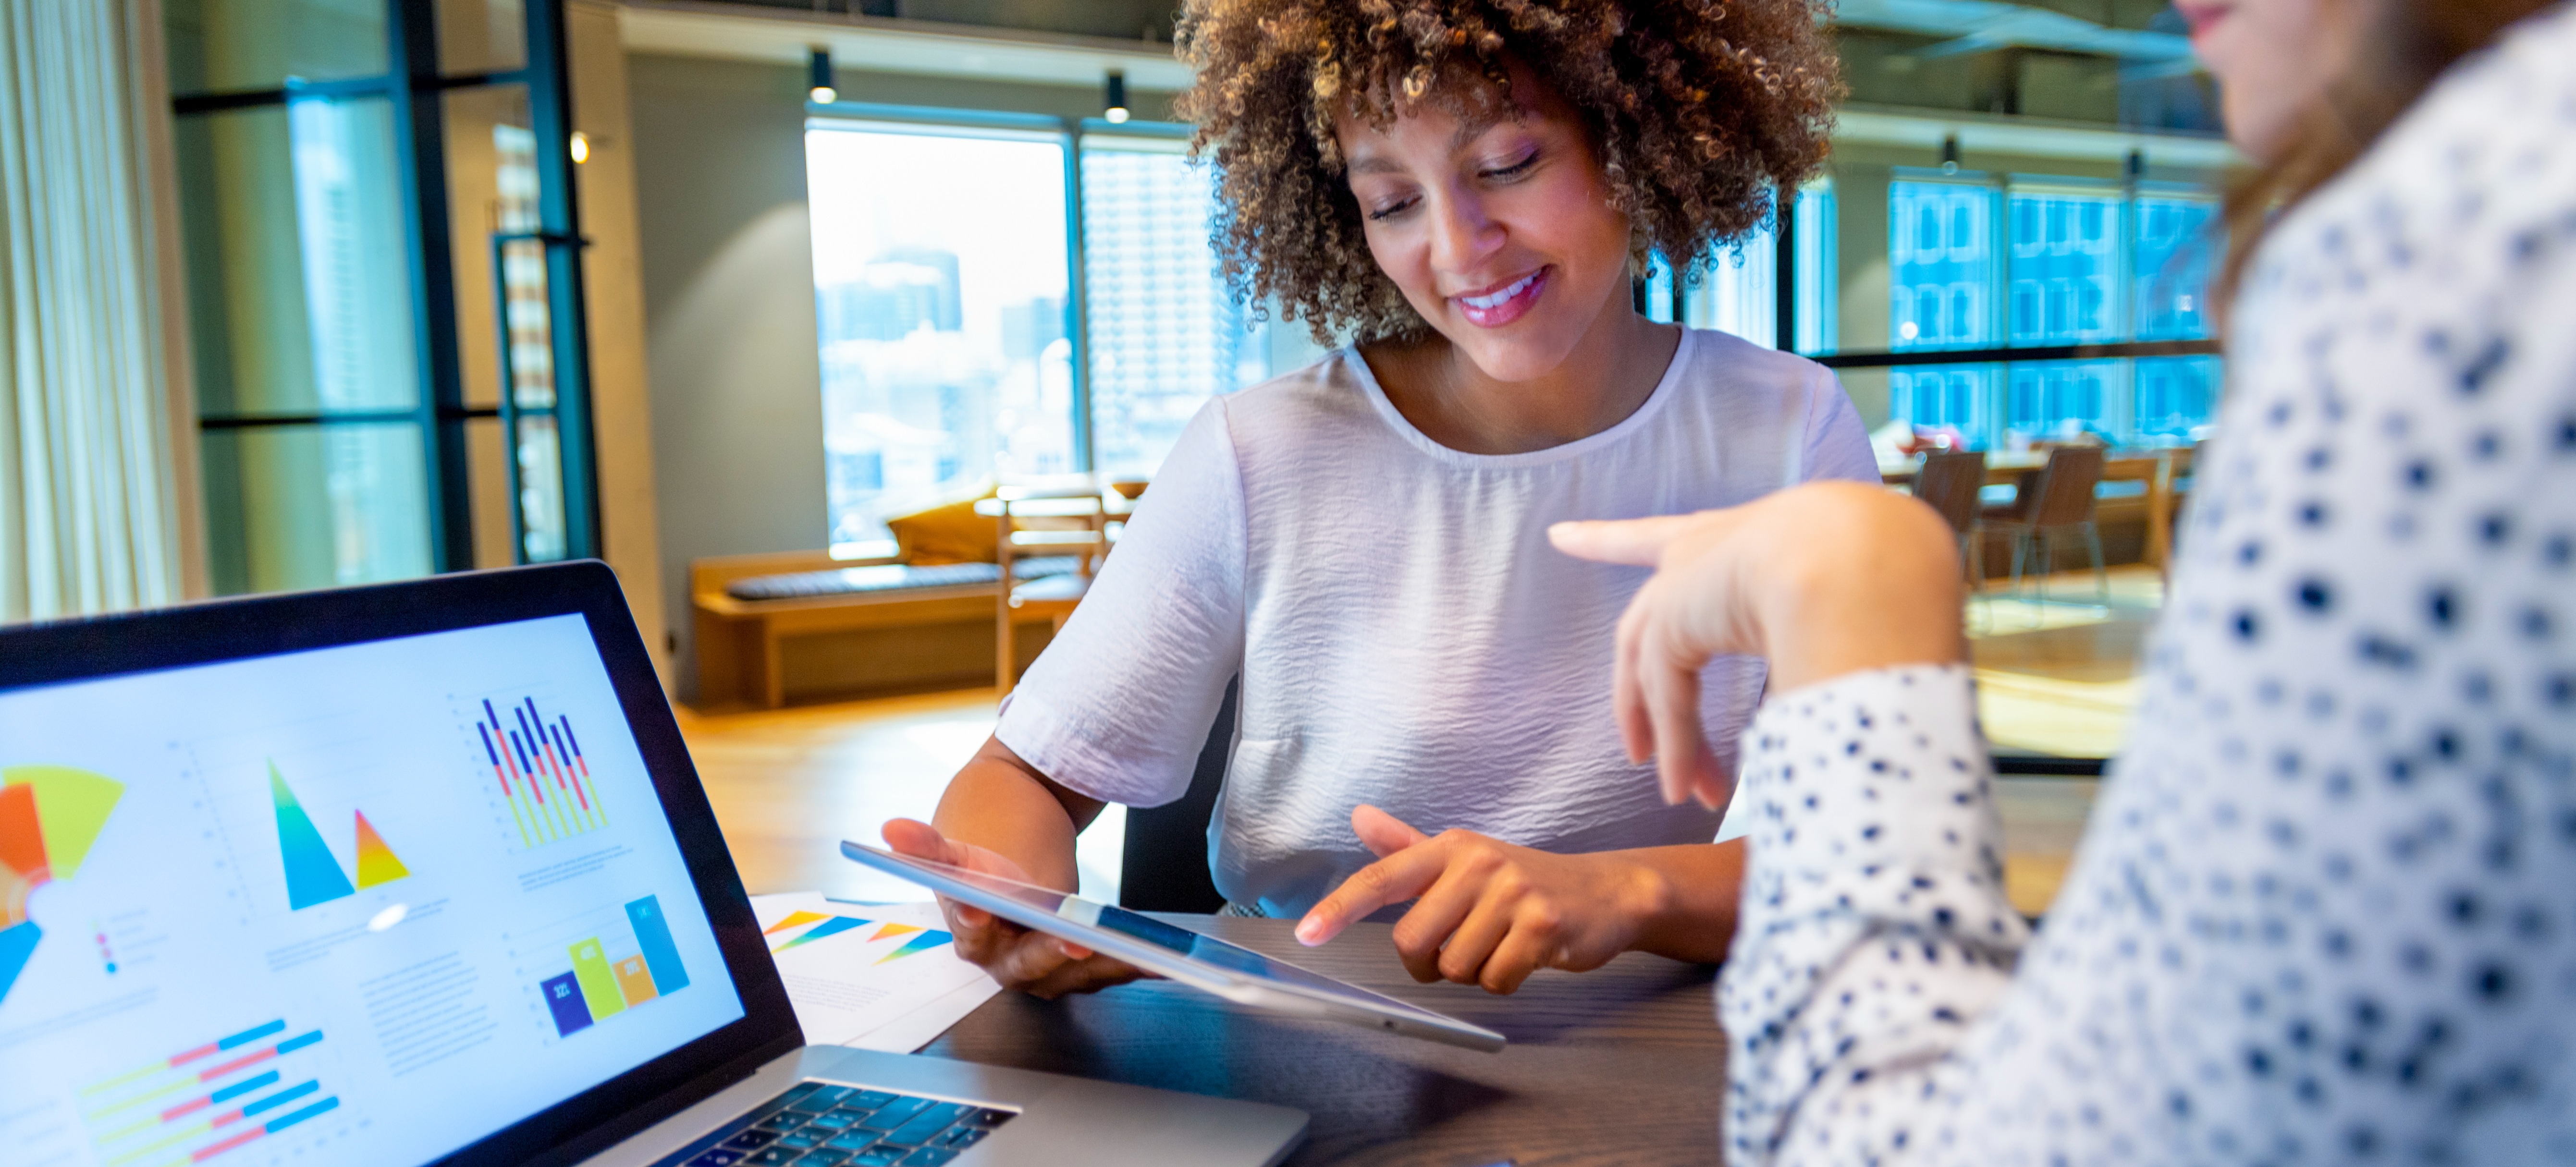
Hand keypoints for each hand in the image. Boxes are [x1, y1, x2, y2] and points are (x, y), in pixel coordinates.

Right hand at [880, 818, 1148, 998]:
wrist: (1010, 852)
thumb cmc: (984, 852)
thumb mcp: (960, 845)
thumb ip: (929, 845)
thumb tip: (891, 828)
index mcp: (972, 936)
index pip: (974, 936)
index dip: (980, 925)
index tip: (985, 910)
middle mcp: (1005, 962)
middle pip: (1030, 963)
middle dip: (1053, 951)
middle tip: (1078, 938)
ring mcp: (1043, 969)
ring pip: (1075, 975)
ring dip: (1107, 967)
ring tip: (1139, 954)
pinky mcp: (1077, 966)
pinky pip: (1104, 972)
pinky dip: (1131, 966)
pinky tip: (1163, 960)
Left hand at [1293, 805, 1669, 994]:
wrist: (1607, 892)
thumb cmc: (1526, 881)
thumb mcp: (1466, 858)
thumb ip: (1408, 847)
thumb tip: (1359, 817)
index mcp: (1450, 848)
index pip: (1382, 878)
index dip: (1339, 908)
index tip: (1306, 934)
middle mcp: (1477, 863)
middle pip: (1414, 940)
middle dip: (1430, 962)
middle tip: (1461, 949)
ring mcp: (1512, 892)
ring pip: (1456, 966)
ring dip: (1474, 972)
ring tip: (1502, 944)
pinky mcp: (1542, 925)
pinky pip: (1495, 980)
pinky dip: (1506, 981)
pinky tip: (1526, 956)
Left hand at [1548, 481, 1966, 808]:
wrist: (1865, 552)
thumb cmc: (1879, 566)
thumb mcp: (1843, 597)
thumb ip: (1823, 632)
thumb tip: (1844, 683)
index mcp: (1744, 533)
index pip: (1660, 537)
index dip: (1608, 540)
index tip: (1559, 537)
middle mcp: (1702, 552)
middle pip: (1645, 622)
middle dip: (1641, 695)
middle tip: (1638, 746)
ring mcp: (1681, 584)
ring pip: (1656, 671)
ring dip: (1672, 737)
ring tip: (1686, 794)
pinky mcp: (1672, 622)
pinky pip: (1668, 696)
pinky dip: (1679, 746)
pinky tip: (1687, 791)